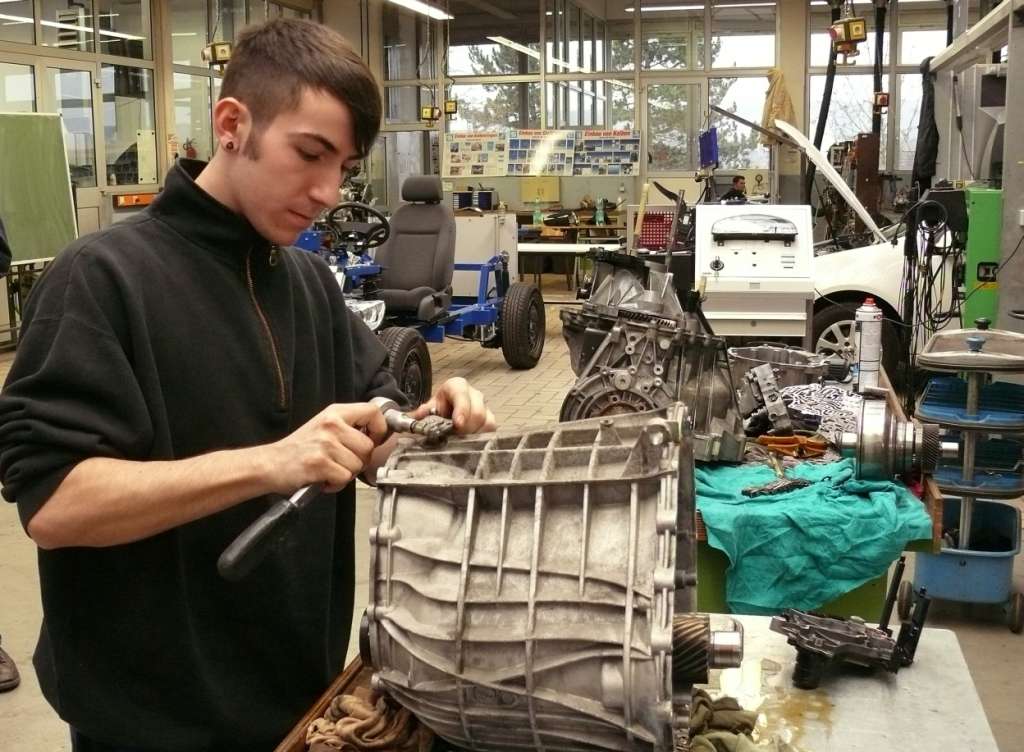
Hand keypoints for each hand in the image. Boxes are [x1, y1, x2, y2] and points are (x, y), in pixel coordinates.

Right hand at [266, 403, 388, 492]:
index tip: (372, 440)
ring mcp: (325, 444)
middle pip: (368, 446)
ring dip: (346, 473)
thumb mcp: (325, 426)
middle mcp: (331, 425)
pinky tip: (324, 478)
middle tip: (342, 462)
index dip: (379, 430)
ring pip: (357, 465)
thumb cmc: (300, 448)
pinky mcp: (319, 463)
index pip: (373, 413)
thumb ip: (349, 427)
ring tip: (330, 470)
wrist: (271, 463)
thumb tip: (378, 436)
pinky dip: (336, 484)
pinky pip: (345, 478)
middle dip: (360, 460)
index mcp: (335, 413)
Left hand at [411, 377, 495, 434]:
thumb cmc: (440, 406)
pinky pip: (491, 429)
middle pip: (477, 412)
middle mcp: (474, 394)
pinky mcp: (489, 418)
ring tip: (462, 440)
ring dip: (474, 434)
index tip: (458, 424)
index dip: (462, 411)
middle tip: (455, 438)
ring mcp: (484, 406)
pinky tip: (471, 441)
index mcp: (457, 386)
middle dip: (466, 428)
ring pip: (486, 421)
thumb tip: (417, 417)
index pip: (462, 396)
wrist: (447, 408)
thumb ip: (423, 412)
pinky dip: (482, 436)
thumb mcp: (430, 407)